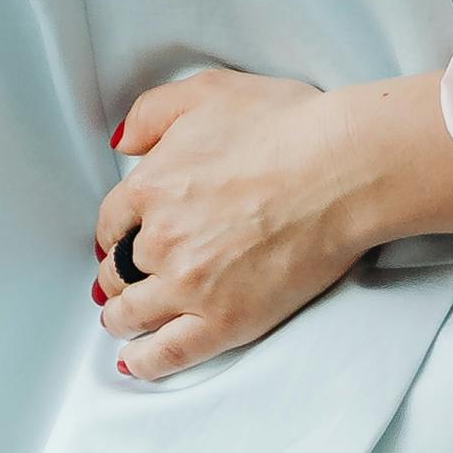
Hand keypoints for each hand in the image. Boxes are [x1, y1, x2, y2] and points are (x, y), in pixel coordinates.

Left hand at [93, 67, 452, 377]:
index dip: (114, 231)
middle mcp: (160, 240)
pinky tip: (134, 361)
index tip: (120, 239)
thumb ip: (152, 113)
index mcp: (151, 186)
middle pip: (119, 268)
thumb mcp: (207, 91)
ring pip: (133, 313)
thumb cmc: (287, 126)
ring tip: (124, 320)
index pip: (111, 221)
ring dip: (122, 316)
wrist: (342, 170)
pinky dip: (144, 361)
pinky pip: (168, 353)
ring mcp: (191, 285)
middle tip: (125, 278)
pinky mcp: (225, 321)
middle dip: (119, 272)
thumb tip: (122, 144)